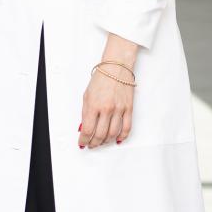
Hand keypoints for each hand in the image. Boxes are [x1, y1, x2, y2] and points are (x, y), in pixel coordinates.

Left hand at [79, 33, 138, 148]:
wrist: (116, 68)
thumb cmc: (101, 79)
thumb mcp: (87, 95)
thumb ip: (85, 113)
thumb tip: (84, 128)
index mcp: (93, 105)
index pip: (87, 130)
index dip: (84, 139)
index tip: (82, 142)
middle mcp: (106, 109)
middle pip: (100, 135)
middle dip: (94, 143)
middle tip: (91, 144)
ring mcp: (119, 109)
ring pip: (112, 134)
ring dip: (106, 141)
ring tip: (101, 142)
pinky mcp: (129, 109)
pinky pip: (126, 128)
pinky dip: (121, 137)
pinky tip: (116, 139)